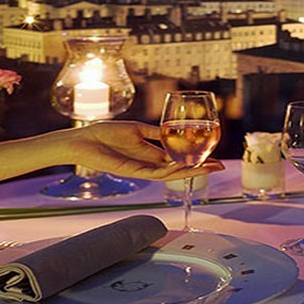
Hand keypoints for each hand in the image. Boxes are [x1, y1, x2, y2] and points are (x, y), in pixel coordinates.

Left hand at [71, 121, 224, 180]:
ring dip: (190, 171)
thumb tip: (171, 130)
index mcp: (150, 153)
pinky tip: (182, 168)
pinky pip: (155, 173)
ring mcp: (142, 169)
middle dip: (200, 168)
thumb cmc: (105, 133)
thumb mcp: (136, 129)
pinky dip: (170, 171)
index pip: (178, 159)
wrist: (83, 140)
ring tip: (208, 168)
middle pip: (180, 169)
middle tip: (220, 166)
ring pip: (172, 174)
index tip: (213, 157)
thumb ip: (154, 132)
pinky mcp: (133, 171)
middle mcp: (149, 164)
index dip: (195, 159)